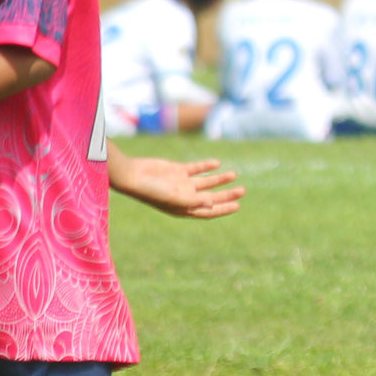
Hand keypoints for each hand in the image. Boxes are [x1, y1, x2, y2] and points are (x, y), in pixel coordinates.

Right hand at [111, 154, 244, 219]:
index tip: (238, 206)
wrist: (132, 175)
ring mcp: (181, 183)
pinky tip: (217, 164)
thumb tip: (212, 204)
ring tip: (234, 174)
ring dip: (220, 179)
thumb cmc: (151, 191)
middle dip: (227, 194)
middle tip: (243, 191)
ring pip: (206, 182)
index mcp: (184, 208)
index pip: (208, 211)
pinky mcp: (177, 170)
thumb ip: (193, 202)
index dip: (223, 209)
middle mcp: (184, 197)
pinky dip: (206, 166)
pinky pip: (196, 168)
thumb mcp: (174, 199)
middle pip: (211, 196)